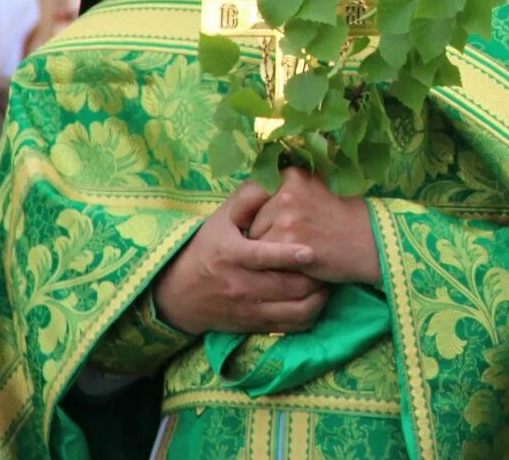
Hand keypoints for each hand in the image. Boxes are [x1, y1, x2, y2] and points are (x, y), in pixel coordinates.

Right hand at [152, 182, 327, 334]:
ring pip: (293, 310)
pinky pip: (290, 326)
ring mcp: (248, 309)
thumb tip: (271, 181)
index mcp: (231, 255)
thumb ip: (247, 198)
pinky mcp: (253, 325)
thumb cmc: (207, 248)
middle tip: (330, 262)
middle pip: (287, 286)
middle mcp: (240, 285)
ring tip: (327, 280)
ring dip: (317, 297)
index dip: (287, 255)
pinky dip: (309, 315)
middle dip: (314, 276)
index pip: (261, 257)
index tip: (310, 251)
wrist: (178, 293)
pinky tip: (317, 298)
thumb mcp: (221, 219)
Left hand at [248, 168, 380, 285]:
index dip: (259, 214)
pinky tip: (295, 262)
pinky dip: (274, 264)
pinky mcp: (286, 241)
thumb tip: (248, 196)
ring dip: (267, 250)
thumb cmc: (341, 217)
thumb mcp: (315, 189)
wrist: (369, 240)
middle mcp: (286, 191)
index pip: (252, 195)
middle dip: (263, 232)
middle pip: (251, 219)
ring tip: (293, 251)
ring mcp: (286, 216)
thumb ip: (285, 187)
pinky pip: (263, 257)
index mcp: (291, 175)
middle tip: (291, 239)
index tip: (273, 223)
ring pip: (255, 240)